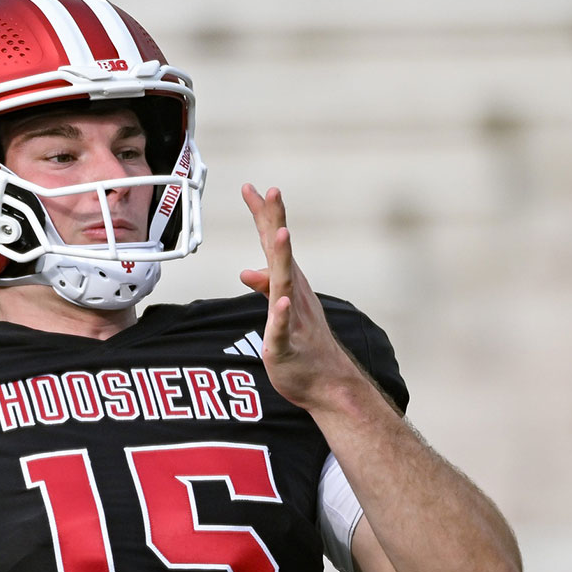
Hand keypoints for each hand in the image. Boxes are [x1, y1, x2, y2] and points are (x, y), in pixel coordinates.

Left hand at [238, 184, 356, 408]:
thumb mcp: (278, 310)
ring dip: (282, 259)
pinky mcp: (286, 346)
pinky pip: (282, 329)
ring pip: (284, 285)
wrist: (327, 384)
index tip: (251, 187)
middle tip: (271, 191)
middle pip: (281, 253)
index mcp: (289, 283)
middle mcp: (293, 294)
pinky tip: (279, 301)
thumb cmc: (302, 343)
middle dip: (275, 222)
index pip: (273, 243)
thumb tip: (245, 270)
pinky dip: (281, 314)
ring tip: (280, 234)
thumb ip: (264, 286)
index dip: (263, 216)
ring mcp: (292, 318)